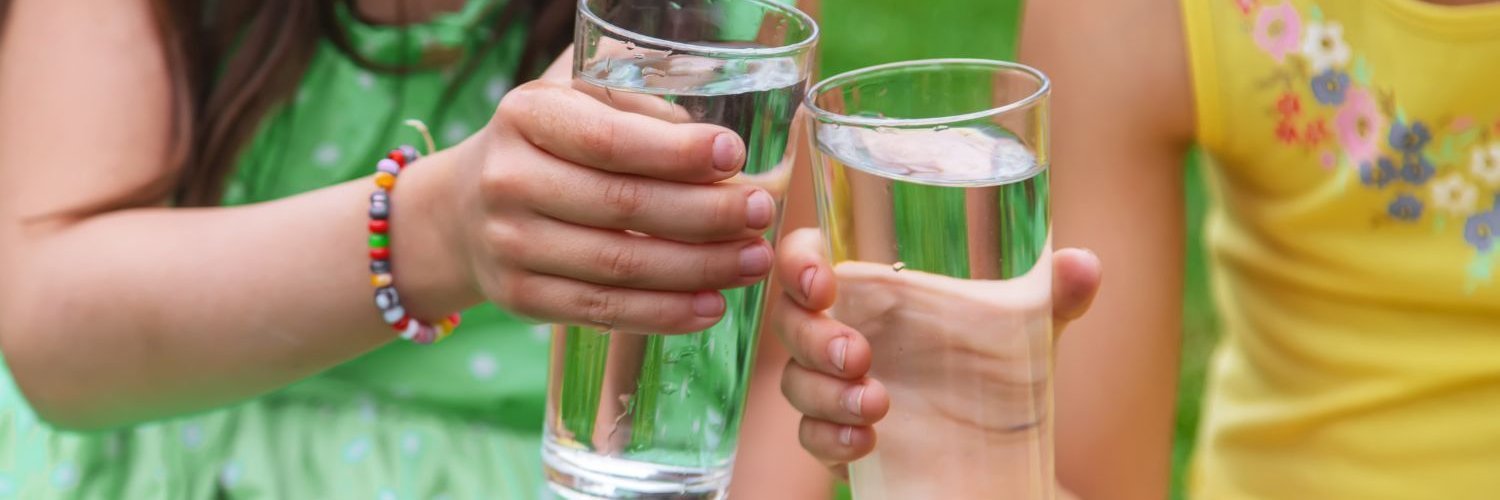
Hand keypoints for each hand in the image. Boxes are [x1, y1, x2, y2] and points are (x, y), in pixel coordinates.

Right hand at [446, 58, 775, 333]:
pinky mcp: (520, 299)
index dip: (677, 153)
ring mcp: (509, 246)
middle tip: (761, 213)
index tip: (735, 156)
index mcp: (526, 116)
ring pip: (620, 266)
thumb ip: (638, 110)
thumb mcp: (576, 104)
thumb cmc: (547, 147)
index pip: (609, 141)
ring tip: (753, 262)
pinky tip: (711, 305)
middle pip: (623, 207)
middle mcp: (508, 181)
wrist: (462, 211)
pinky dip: (664, 313)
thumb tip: (722, 151)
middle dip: (706, 215)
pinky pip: (603, 310)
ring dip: (699, 268)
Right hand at [772, 228, 1102, 476]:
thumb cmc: (1001, 371)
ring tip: (878, 404)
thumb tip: (1084, 264)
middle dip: (813, 335)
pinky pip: (810, 435)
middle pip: (791, 321)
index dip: (799, 261)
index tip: (824, 280)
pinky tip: (867, 441)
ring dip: (825, 392)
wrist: (1005, 455)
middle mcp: (846, 333)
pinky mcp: (840, 438)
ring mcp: (837, 388)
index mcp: (874, 292)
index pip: (810, 258)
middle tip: (861, 354)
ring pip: (796, 382)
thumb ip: (1054, 294)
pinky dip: (830, 437)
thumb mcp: (1032, 328)